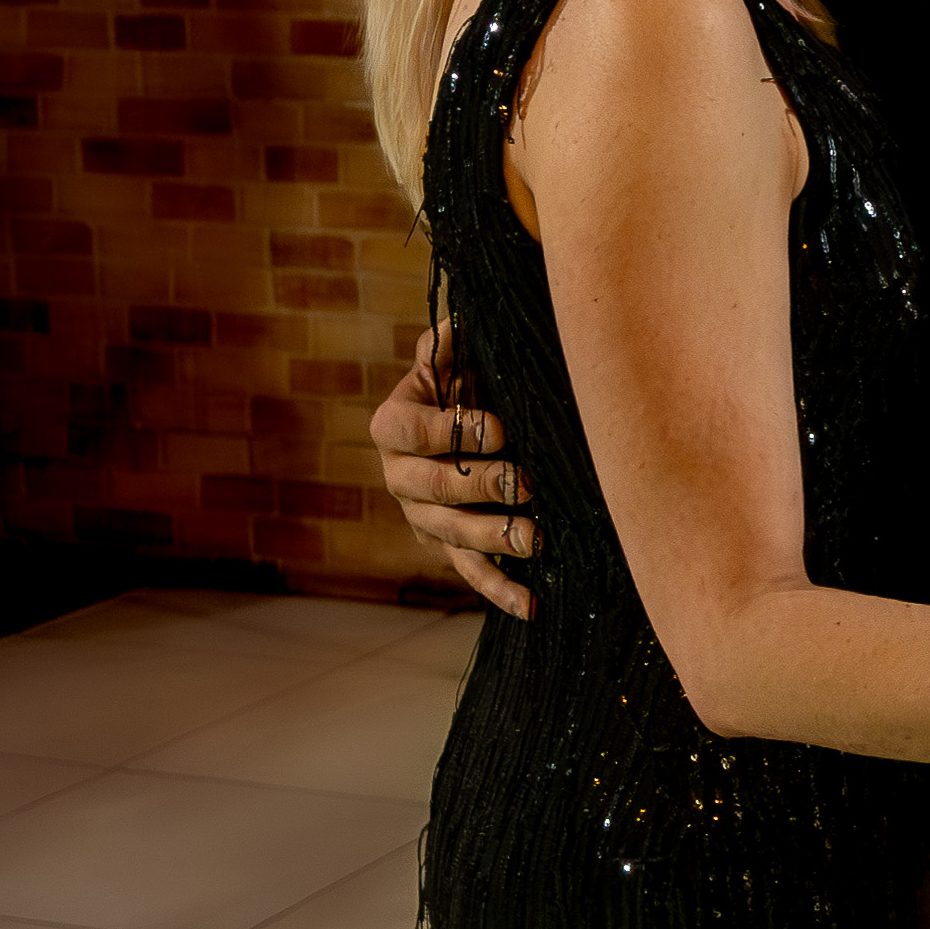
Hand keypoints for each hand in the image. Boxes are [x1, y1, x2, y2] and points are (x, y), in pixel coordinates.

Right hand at [371, 334, 537, 619]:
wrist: (460, 429)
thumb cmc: (461, 387)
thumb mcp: (452, 361)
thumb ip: (448, 346)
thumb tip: (459, 322)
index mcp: (392, 427)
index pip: (413, 432)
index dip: (454, 431)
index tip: (500, 428)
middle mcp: (399, 477)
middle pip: (432, 489)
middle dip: (480, 487)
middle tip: (524, 484)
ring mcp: (423, 519)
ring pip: (452, 535)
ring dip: (494, 539)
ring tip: (536, 540)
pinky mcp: (450, 549)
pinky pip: (472, 573)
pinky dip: (501, 591)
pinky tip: (531, 606)